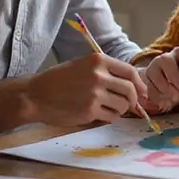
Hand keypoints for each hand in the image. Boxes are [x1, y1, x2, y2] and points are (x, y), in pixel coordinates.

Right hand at [25, 53, 148, 127]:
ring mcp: (95, 94)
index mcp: (98, 60)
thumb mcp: (82, 65)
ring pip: (122, 105)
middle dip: (133, 100)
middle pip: (130, 90)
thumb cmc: (58, 80)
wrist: (35, 95)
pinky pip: (111, 117)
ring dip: (120, 110)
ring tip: (108, 108)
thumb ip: (104, 71)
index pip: (130, 72)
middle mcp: (99, 75)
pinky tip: (99, 114)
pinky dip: (109, 117)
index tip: (142, 93)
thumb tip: (130, 84)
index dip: (139, 84)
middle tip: (130, 106)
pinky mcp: (90, 111)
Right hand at [142, 47, 178, 111]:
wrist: (167, 88)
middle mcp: (167, 57)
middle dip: (176, 80)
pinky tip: (165, 101)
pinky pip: (148, 86)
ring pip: (155, 71)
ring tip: (174, 97)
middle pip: (167, 61)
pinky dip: (158, 96)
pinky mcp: (146, 78)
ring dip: (166, 88)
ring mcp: (154, 66)